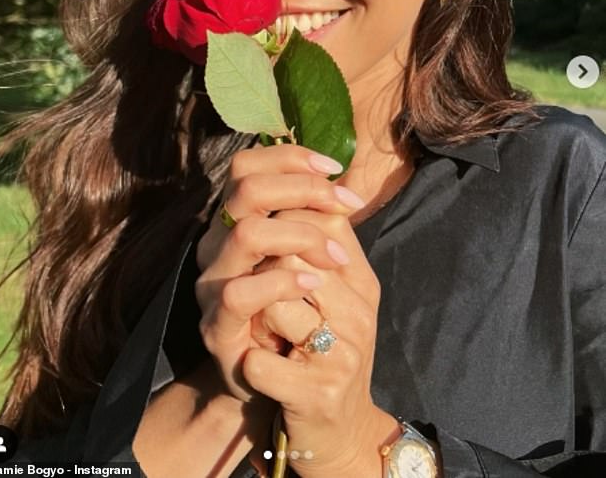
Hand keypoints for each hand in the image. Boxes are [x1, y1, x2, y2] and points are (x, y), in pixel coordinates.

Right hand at [194, 144, 361, 404]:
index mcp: (233, 221)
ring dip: (300, 235)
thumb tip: (342, 183)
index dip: (290, 157)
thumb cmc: (291, 309)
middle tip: (346, 206)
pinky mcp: (215, 326)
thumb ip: (314, 220)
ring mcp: (211, 284)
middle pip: (247, 188)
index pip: (247, 166)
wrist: (267, 380)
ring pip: (245, 233)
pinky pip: (240, 293)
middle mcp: (215, 244)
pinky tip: (312, 282)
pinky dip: (283, 282)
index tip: (335, 168)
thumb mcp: (303, 258)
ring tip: (335, 257)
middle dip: (304, 189)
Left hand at [242, 207, 399, 476]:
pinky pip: (260, 363)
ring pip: (274, 304)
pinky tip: (259, 367)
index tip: (265, 229)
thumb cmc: (326, 348)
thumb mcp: (334, 292)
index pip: (322, 219)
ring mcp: (341, 354)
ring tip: (263, 328)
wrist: (338, 429)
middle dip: (263, 266)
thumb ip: (321, 240)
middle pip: (291, 254)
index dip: (281, 215)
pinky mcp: (317, 394)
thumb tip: (299, 181)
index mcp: (360, 281)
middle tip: (258, 282)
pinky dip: (251, 364)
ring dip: (256, 316)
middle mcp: (359, 313)